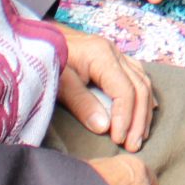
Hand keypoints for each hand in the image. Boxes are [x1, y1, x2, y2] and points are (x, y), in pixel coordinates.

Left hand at [58, 24, 155, 152]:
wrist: (39, 39)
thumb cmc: (47, 60)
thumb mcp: (60, 84)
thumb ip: (82, 104)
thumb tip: (104, 127)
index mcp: (102, 55)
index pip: (125, 90)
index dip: (125, 117)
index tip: (118, 139)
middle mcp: (115, 53)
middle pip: (140, 88)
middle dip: (139, 120)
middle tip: (133, 145)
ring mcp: (117, 54)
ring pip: (144, 82)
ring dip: (144, 111)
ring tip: (139, 136)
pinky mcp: (115, 59)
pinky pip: (139, 77)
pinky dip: (144, 97)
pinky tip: (146, 111)